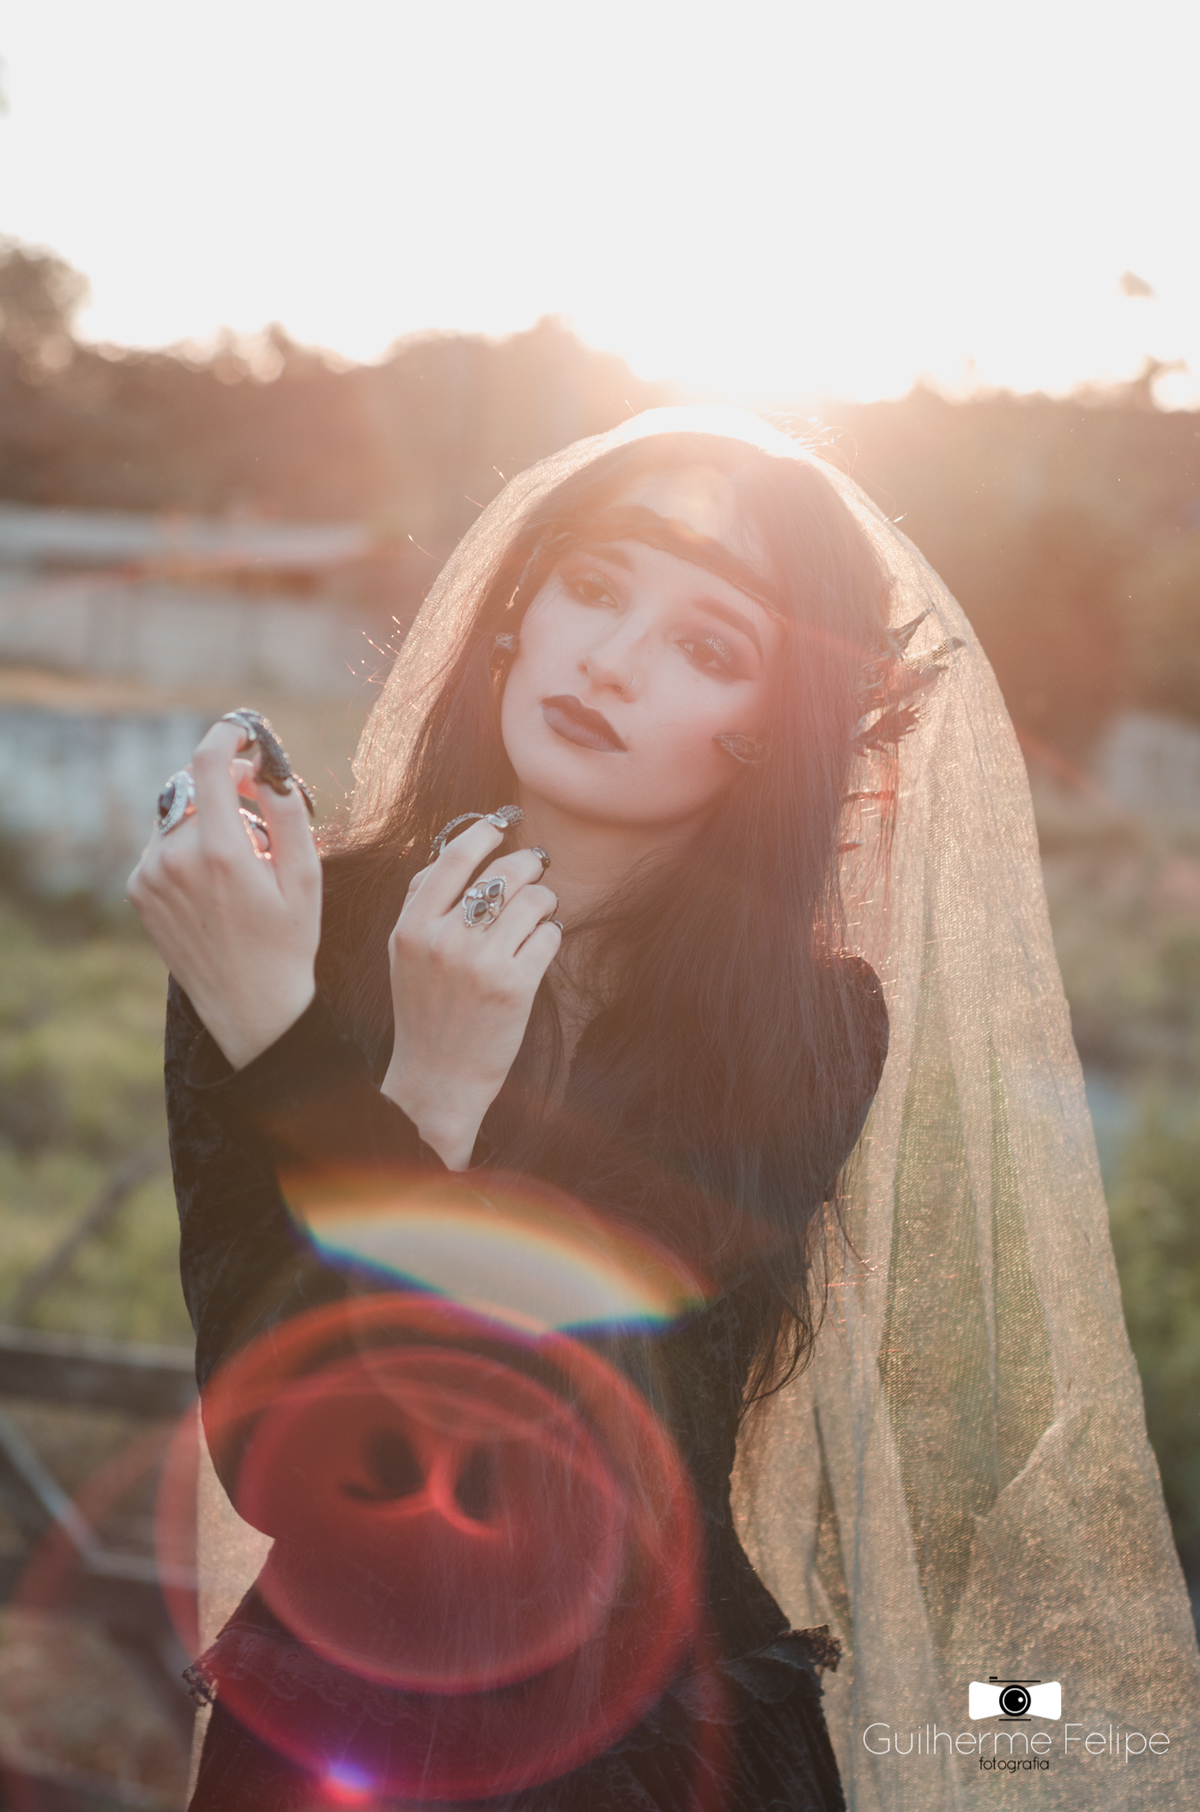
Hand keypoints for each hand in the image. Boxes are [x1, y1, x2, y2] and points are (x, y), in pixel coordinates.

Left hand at [128, 720, 321, 1067]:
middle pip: (196, 788)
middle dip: (229, 791)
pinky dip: (188, 846)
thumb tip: (265, 768)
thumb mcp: (306, 877)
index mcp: (220, 853)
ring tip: (240, 866)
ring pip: (178, 814)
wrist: (250, 1005)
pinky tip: (214, 884)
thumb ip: (287, 813)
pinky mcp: (138, 889)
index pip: (207, 764)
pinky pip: (163, 843)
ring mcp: (150, 875)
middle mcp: (175, 859)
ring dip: (208, 821)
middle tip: (261, 820)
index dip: (227, 736)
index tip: (244, 731)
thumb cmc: (288, 940)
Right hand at [381, 818, 560, 1167]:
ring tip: (539, 909)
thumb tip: (452, 852)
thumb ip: (422, 903)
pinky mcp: (515, 986)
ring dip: (544, 899)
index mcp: (412, 927)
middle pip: (502, 873)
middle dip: (527, 864)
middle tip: (536, 865)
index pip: (453, 859)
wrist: (438, 1077)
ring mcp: (481, 963)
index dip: (484, 832)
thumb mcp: (405, 952)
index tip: (501, 823)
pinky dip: (551, 933)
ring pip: (533, 900)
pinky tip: (540, 945)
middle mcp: (444, 941)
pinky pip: (549, 935)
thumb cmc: (425, 1009)